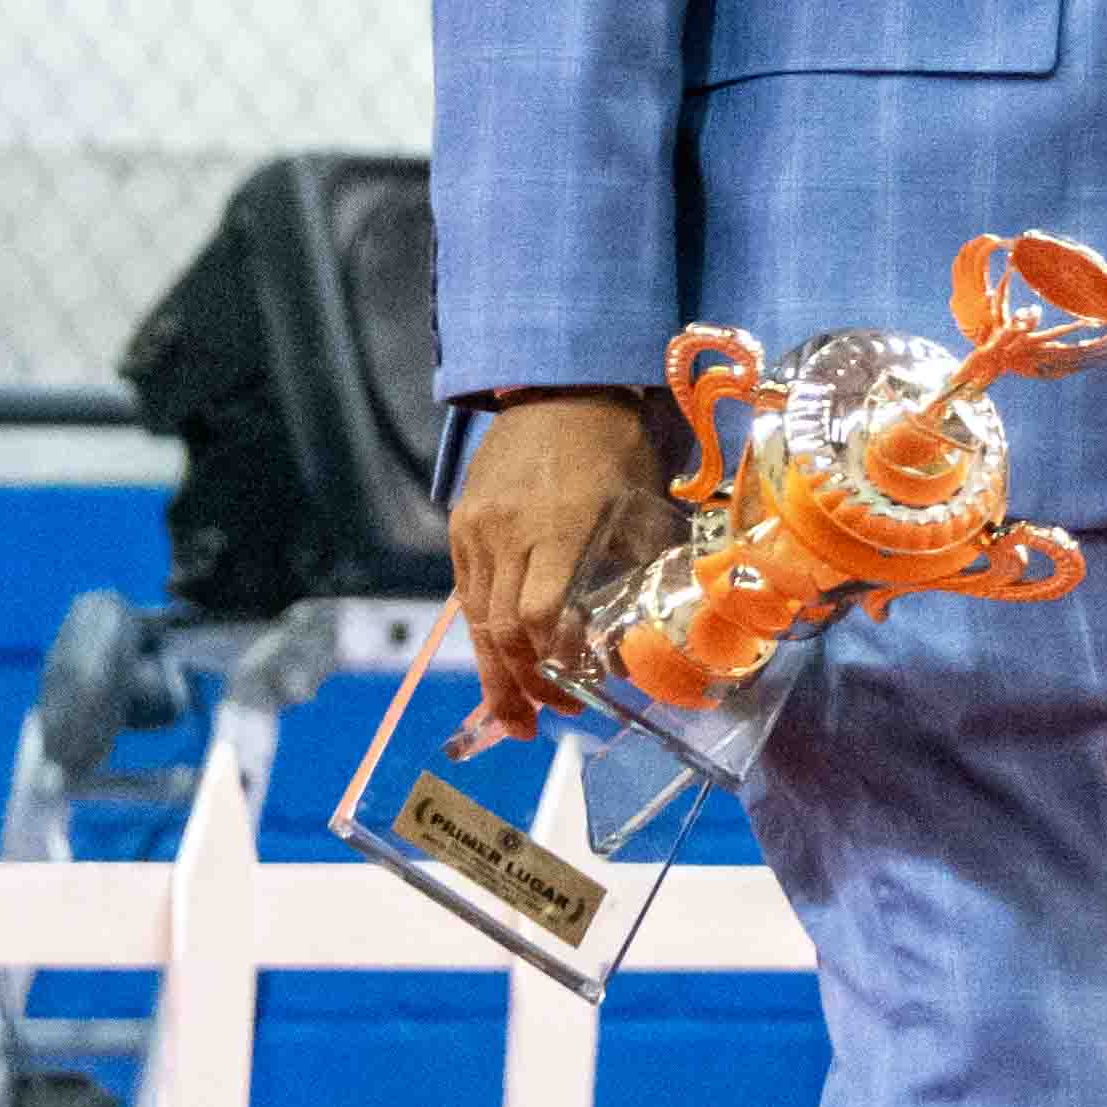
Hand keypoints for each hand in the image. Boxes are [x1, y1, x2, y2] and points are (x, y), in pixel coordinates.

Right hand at [451, 391, 652, 736]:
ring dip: (498, 672)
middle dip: (523, 685)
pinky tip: (501, 661)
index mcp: (561, 525)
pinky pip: (466, 594)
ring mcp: (477, 529)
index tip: (577, 689)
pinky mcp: (461, 526)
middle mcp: (509, 532)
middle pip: (503, 629)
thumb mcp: (644, 503)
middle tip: (549, 718)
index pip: (543, 612)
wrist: (556, 387)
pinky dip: (484, 634)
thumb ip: (642, 567)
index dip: (555, 660)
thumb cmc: (612, 446)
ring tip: (518, 712)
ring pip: (477, 619)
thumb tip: (645, 633)